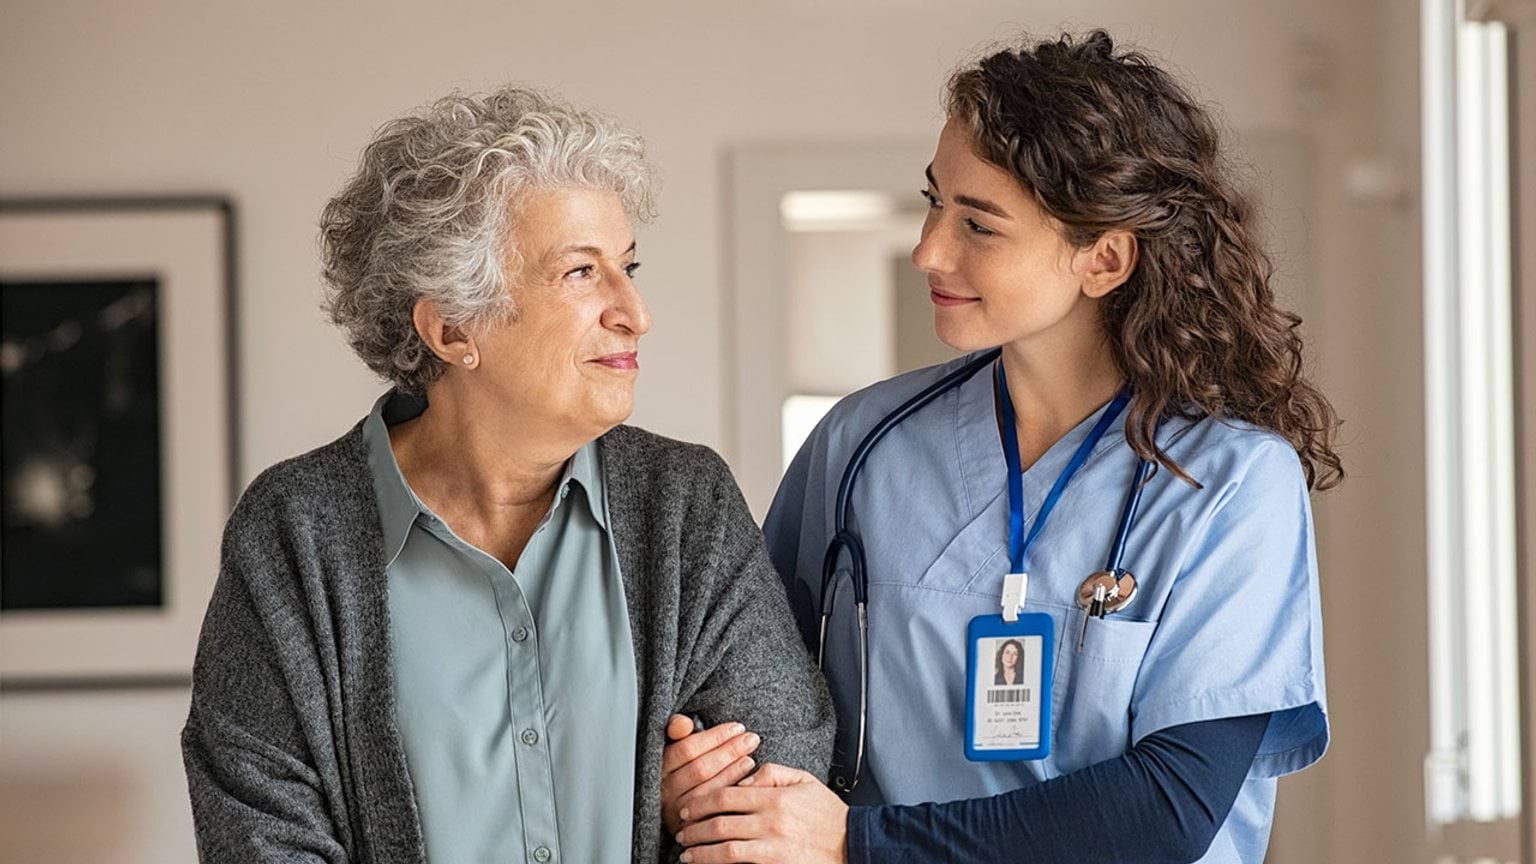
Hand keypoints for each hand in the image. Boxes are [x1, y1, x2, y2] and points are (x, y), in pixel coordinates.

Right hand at [661, 714, 761, 834]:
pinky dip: (731, 793)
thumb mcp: (676, 747)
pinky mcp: (689, 829)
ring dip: (732, 772)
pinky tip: (747, 781)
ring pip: (707, 790)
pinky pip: (713, 811)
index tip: (736, 728)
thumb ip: (676, 730)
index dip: (715, 737)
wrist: (681, 810)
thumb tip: (683, 724)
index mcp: (660, 767)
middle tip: (751, 739)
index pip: (687, 749)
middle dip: (729, 751)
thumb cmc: (682, 769)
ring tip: (750, 758)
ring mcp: (676, 812)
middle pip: (699, 769)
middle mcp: (664, 791)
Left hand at [675, 763, 847, 863]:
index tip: (687, 808)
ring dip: (700, 852)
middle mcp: (772, 822)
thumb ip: (771, 772)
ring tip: (686, 853)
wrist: (853, 845)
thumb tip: (742, 778)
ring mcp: (774, 848)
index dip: (701, 802)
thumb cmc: (827, 813)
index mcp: (775, 797)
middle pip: (719, 824)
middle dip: (693, 829)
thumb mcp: (804, 780)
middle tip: (681, 831)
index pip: (726, 796)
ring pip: (725, 851)